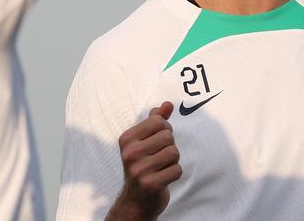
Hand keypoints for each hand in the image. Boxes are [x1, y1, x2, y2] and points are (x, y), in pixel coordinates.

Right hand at [109, 101, 181, 219]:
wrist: (136, 200)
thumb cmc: (142, 164)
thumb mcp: (144, 140)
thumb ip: (156, 120)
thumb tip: (168, 104)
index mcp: (126, 139)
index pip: (158, 121)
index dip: (164, 129)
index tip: (156, 141)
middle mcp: (130, 153)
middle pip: (168, 136)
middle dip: (169, 146)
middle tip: (158, 157)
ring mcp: (139, 170)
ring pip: (174, 152)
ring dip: (173, 160)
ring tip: (161, 167)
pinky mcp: (151, 184)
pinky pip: (177, 170)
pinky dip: (175, 173)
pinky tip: (163, 177)